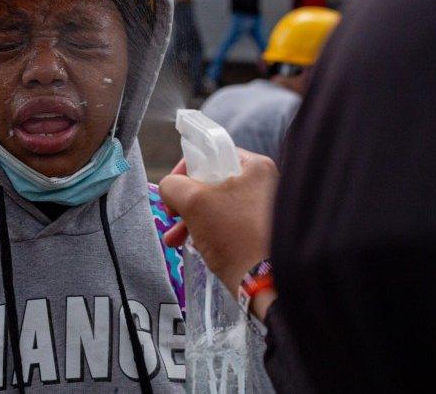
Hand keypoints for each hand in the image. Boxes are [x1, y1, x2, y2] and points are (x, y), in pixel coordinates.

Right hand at [159, 148, 278, 293]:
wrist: (266, 280)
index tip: (174, 191)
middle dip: (187, 202)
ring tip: (174, 239)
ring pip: (217, 206)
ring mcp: (263, 208)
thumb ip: (173, 186)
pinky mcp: (260, 232)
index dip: (186, 170)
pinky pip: (227, 223)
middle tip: (172, 215)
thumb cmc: (233, 234)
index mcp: (255, 166)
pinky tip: (193, 246)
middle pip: (212, 182)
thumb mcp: (194, 201)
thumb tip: (170, 187)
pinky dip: (208, 231)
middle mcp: (264, 183)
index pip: (212, 155)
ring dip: (192, 220)